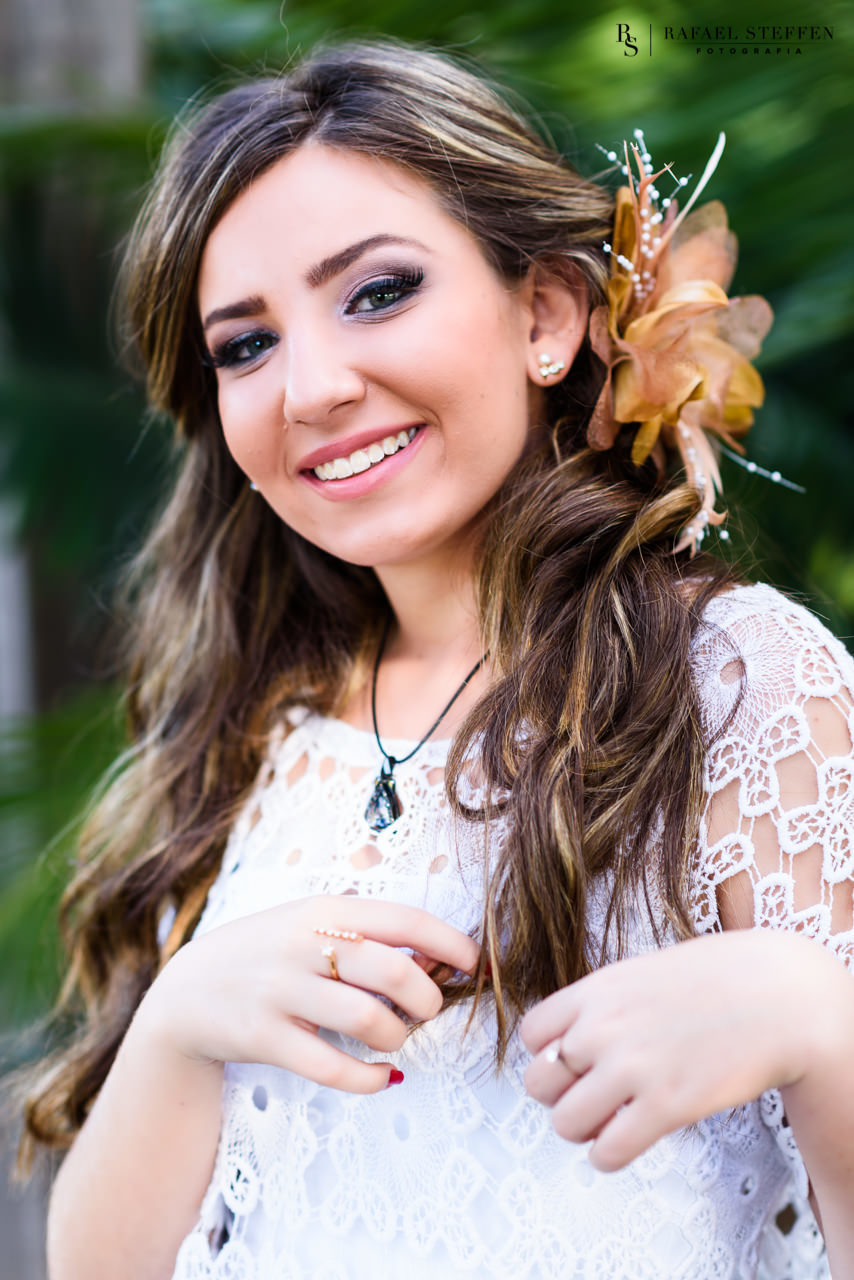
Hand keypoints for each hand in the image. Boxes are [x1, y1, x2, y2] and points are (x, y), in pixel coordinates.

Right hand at [135, 895, 478, 1093]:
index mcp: (324, 909)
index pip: (406, 919)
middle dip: (428, 1001)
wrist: (186, 993)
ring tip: (393, 1039)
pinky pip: (334, 1068)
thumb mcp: (309, 922)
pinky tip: (382, 1076)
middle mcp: (304, 944)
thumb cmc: (268, 954)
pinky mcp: (266, 1038)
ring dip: (398, 1038)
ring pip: (370, 1022)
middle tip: (426, 1012)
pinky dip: (370, 1079)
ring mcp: (282, 992)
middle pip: (396, 973)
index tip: (473, 964)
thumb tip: (440, 957)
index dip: (451, 943)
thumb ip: (365, 931)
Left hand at [521, 929, 823, 1172]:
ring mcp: (633, 1068)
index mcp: (596, 990)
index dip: (548, 1053)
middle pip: (538, 1084)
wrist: (776, 996)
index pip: (532, 1035)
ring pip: (565, 1124)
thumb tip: (569, 1042)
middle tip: (593, 1094)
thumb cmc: (713, 981)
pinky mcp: (667, 1106)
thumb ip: (602, 1004)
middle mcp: (603, 1028)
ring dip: (583, 1129)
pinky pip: (607, 1152)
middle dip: (561, 1095)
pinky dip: (609, 1156)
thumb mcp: (641, 973)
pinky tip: (629, 1139)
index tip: (576, 1060)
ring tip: (611, 1120)